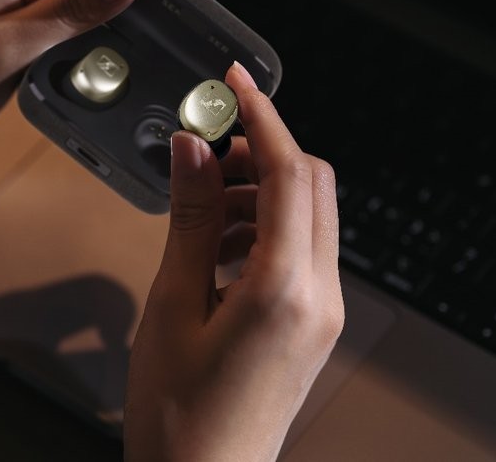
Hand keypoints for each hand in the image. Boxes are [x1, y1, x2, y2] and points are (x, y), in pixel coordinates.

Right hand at [124, 62, 343, 461]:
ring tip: (198, 207)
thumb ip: (188, 220)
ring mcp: (322, 312)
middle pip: (311, 186)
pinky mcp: (311, 323)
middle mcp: (320, 296)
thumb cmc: (178, 412)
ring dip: (257, 192)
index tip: (234, 82)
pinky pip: (300, 251)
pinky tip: (215, 246)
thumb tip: (191, 148)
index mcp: (286, 289)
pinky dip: (262, 228)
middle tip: (203, 147)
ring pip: (307, 216)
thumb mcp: (172, 304)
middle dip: (259, 152)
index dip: (262, 117)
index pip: (290, 173)